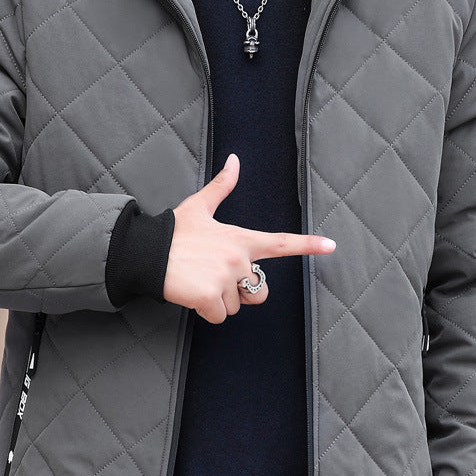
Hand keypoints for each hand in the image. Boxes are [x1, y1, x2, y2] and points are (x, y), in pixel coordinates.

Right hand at [164, 152, 336, 323]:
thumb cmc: (172, 232)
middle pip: (258, 291)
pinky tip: (191, 293)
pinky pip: (219, 316)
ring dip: (218, 301)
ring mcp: (225, 278)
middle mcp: (238, 258)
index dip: (308, 244)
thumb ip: (222, 187)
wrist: (146, 251)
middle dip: (240, 293)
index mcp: (240, 238)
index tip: (330, 245)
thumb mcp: (198, 207)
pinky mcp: (210, 297)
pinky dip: (205, 310)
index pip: (280, 242)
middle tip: (214, 278)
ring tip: (198, 280)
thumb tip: (234, 160)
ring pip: (235, 306)